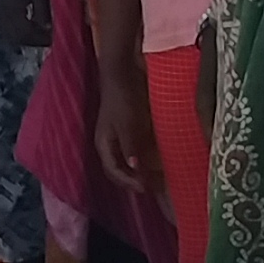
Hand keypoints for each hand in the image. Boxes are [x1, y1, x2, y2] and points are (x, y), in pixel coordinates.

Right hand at [0, 0, 52, 48]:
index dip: (39, 40)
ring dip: (24, 36)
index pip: (26, 35)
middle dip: (31, 41)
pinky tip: (30, 23)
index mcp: (14, 10)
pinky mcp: (0, 4)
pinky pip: (7, 24)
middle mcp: (4, 13)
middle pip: (16, 37)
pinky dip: (19, 29)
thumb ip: (43, 12)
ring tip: (39, 33)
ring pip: (10, 32)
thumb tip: (48, 29)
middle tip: (47, 40)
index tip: (53, 40)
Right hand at [94, 67, 158, 193]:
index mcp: (104, 145)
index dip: (129, 182)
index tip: (146, 188)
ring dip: (141, 173)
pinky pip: (137, 152)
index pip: (114, 171)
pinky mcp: (129, 131)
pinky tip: (159, 162)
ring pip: (128, 163)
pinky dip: (146, 161)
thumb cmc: (122, 98)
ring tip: (159, 180)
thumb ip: (129, 146)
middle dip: (135, 182)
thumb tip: (134, 168)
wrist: (123, 74)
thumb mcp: (126, 123)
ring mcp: (119, 138)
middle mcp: (110, 145)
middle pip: (119, 171)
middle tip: (155, 188)